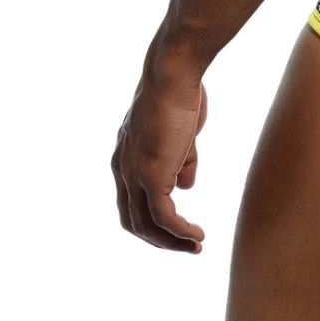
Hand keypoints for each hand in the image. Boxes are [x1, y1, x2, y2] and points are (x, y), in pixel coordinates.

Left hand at [111, 66, 207, 252]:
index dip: (152, 217)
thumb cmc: (181, 93)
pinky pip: (164, 216)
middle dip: (160, 238)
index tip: (178, 225)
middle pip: (133, 220)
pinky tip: (197, 235)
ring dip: (172, 241)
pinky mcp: (150, 176)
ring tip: (196, 246)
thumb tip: (186, 186)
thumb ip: (182, 160)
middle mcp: (122, 169)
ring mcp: (134, 174)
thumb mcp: (182, 132)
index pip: (132, 199)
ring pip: (146, 224)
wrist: (173, 75)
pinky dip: (179, 231)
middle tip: (186, 245)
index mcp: (126, 157)